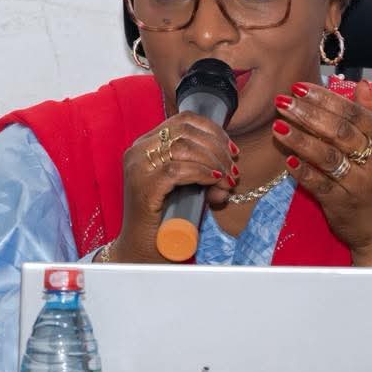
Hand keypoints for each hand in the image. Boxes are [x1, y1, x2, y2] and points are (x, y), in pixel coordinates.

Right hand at [113, 112, 237, 261]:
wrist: (142, 250)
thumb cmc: (165, 218)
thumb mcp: (186, 187)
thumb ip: (203, 171)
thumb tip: (230, 167)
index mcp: (146, 144)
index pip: (184, 120)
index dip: (213, 131)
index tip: (231, 150)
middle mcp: (138, 151)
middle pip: (187, 131)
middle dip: (217, 148)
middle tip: (232, 169)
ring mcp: (138, 167)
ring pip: (185, 148)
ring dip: (214, 162)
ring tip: (226, 180)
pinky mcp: (143, 186)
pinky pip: (178, 169)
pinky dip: (202, 173)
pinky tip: (214, 181)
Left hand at [271, 79, 371, 262]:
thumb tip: (362, 84)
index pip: (354, 113)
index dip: (325, 98)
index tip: (300, 87)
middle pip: (339, 131)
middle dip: (308, 114)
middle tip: (283, 101)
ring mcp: (359, 184)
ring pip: (327, 156)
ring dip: (300, 139)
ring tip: (278, 126)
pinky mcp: (343, 204)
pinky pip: (320, 184)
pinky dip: (303, 171)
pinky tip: (287, 160)